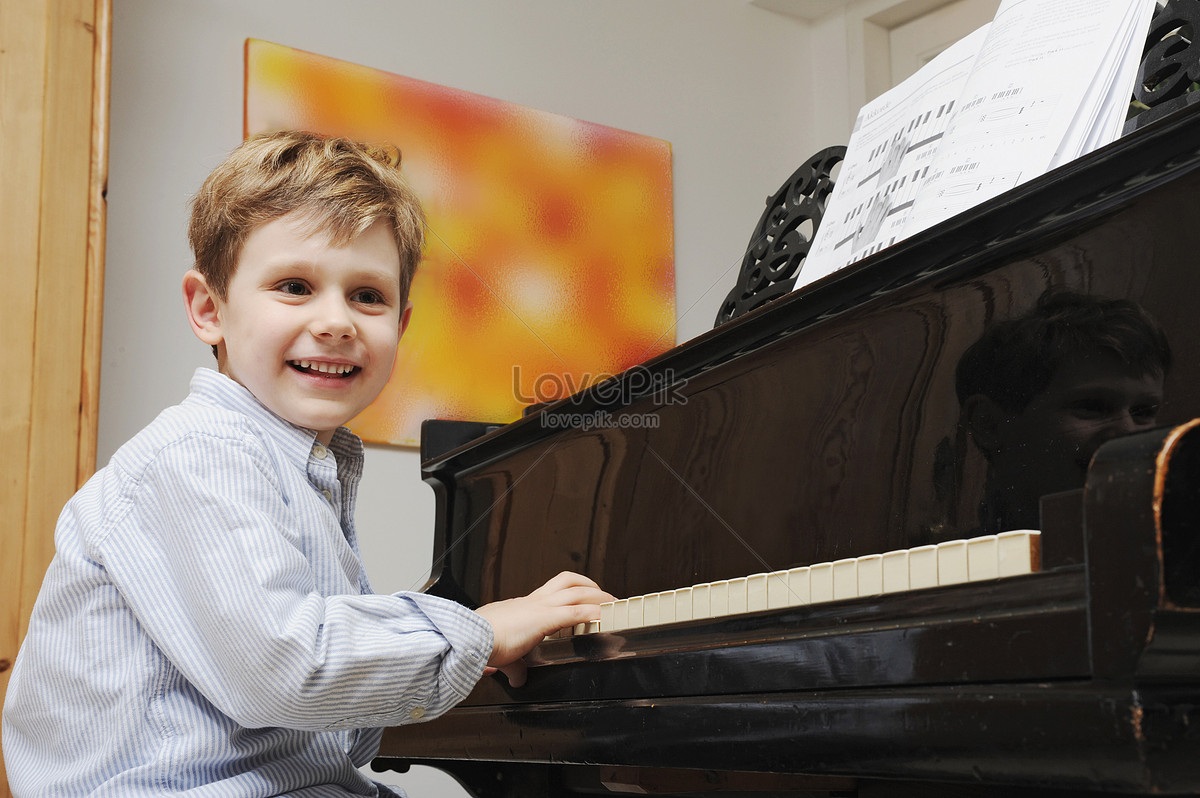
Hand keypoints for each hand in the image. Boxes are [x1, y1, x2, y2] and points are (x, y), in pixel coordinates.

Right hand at [474, 571, 614, 686]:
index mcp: (523, 607)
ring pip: (576, 590)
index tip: (578, 599)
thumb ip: (514, 666)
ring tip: (612, 603)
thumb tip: (517, 678)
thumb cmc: (482, 642)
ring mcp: (540, 607)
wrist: (472, 639)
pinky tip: (604, 617)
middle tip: (603, 595)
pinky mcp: (545, 618)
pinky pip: (577, 611)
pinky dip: (594, 612)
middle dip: (588, 585)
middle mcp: (534, 602)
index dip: (568, 592)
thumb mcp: (503, 655)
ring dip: (597, 595)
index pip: (550, 592)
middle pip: (567, 582)